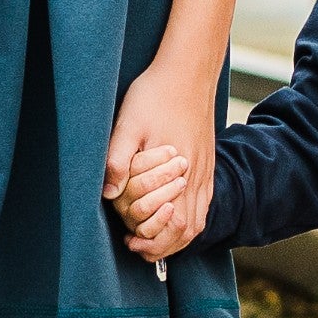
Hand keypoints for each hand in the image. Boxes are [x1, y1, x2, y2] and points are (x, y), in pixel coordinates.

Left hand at [106, 63, 220, 264]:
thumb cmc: (154, 95)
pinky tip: (171, 217)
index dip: (151, 241)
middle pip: (187, 230)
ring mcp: (205, 171)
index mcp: (178, 171)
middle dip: (163, 246)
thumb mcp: (128, 124)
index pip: (172, 224)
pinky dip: (188, 220)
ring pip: (197, 220)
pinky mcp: (207, 164)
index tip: (129, 241)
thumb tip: (109, 195)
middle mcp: (196, 176)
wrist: (187, 71)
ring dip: (175, 237)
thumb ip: (118, 160)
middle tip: (136, 245)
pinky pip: (204, 204)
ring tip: (151, 239)